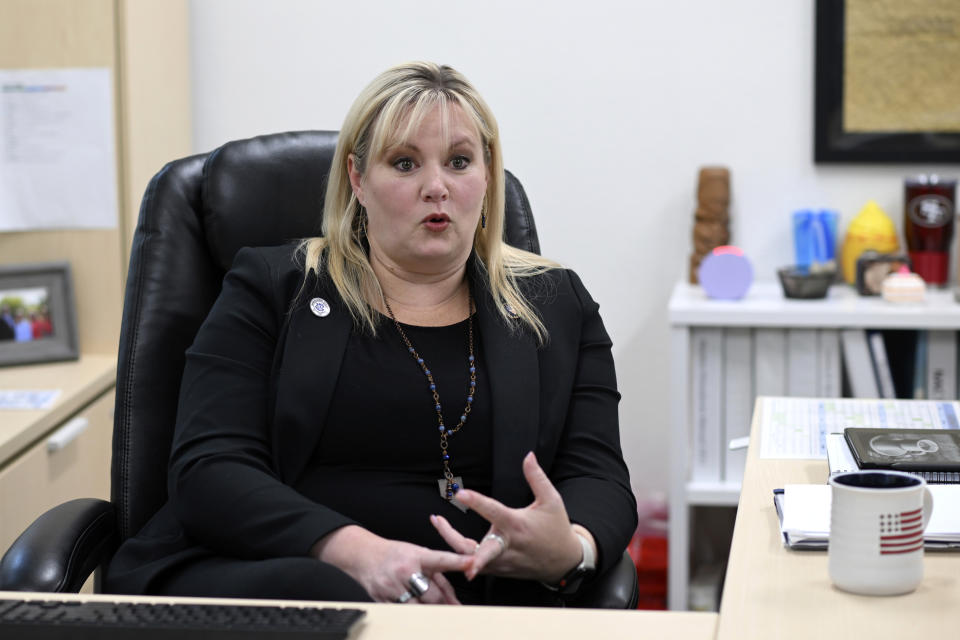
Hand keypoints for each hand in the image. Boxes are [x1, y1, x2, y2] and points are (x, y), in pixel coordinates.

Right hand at [311, 525, 468, 603]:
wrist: (363, 554)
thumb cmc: (395, 554)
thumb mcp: (418, 555)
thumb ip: (439, 576)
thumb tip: (454, 600)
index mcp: (416, 556)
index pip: (441, 559)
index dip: (458, 562)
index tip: (473, 562)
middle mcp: (404, 571)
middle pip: (431, 596)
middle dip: (442, 604)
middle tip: (450, 609)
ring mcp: (392, 586)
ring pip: (417, 608)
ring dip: (427, 611)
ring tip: (432, 610)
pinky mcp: (382, 599)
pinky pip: (402, 613)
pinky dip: (411, 613)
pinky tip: (413, 608)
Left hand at [430, 451, 593, 582]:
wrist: (564, 562)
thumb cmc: (557, 528)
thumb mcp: (552, 500)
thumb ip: (536, 477)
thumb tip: (528, 455)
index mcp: (518, 526)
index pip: (493, 512)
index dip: (476, 502)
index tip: (460, 493)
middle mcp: (508, 546)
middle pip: (481, 550)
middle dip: (462, 546)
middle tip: (448, 538)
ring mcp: (502, 562)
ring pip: (472, 557)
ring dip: (452, 542)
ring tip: (437, 521)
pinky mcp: (498, 570)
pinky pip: (475, 564)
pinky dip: (460, 553)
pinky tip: (448, 536)